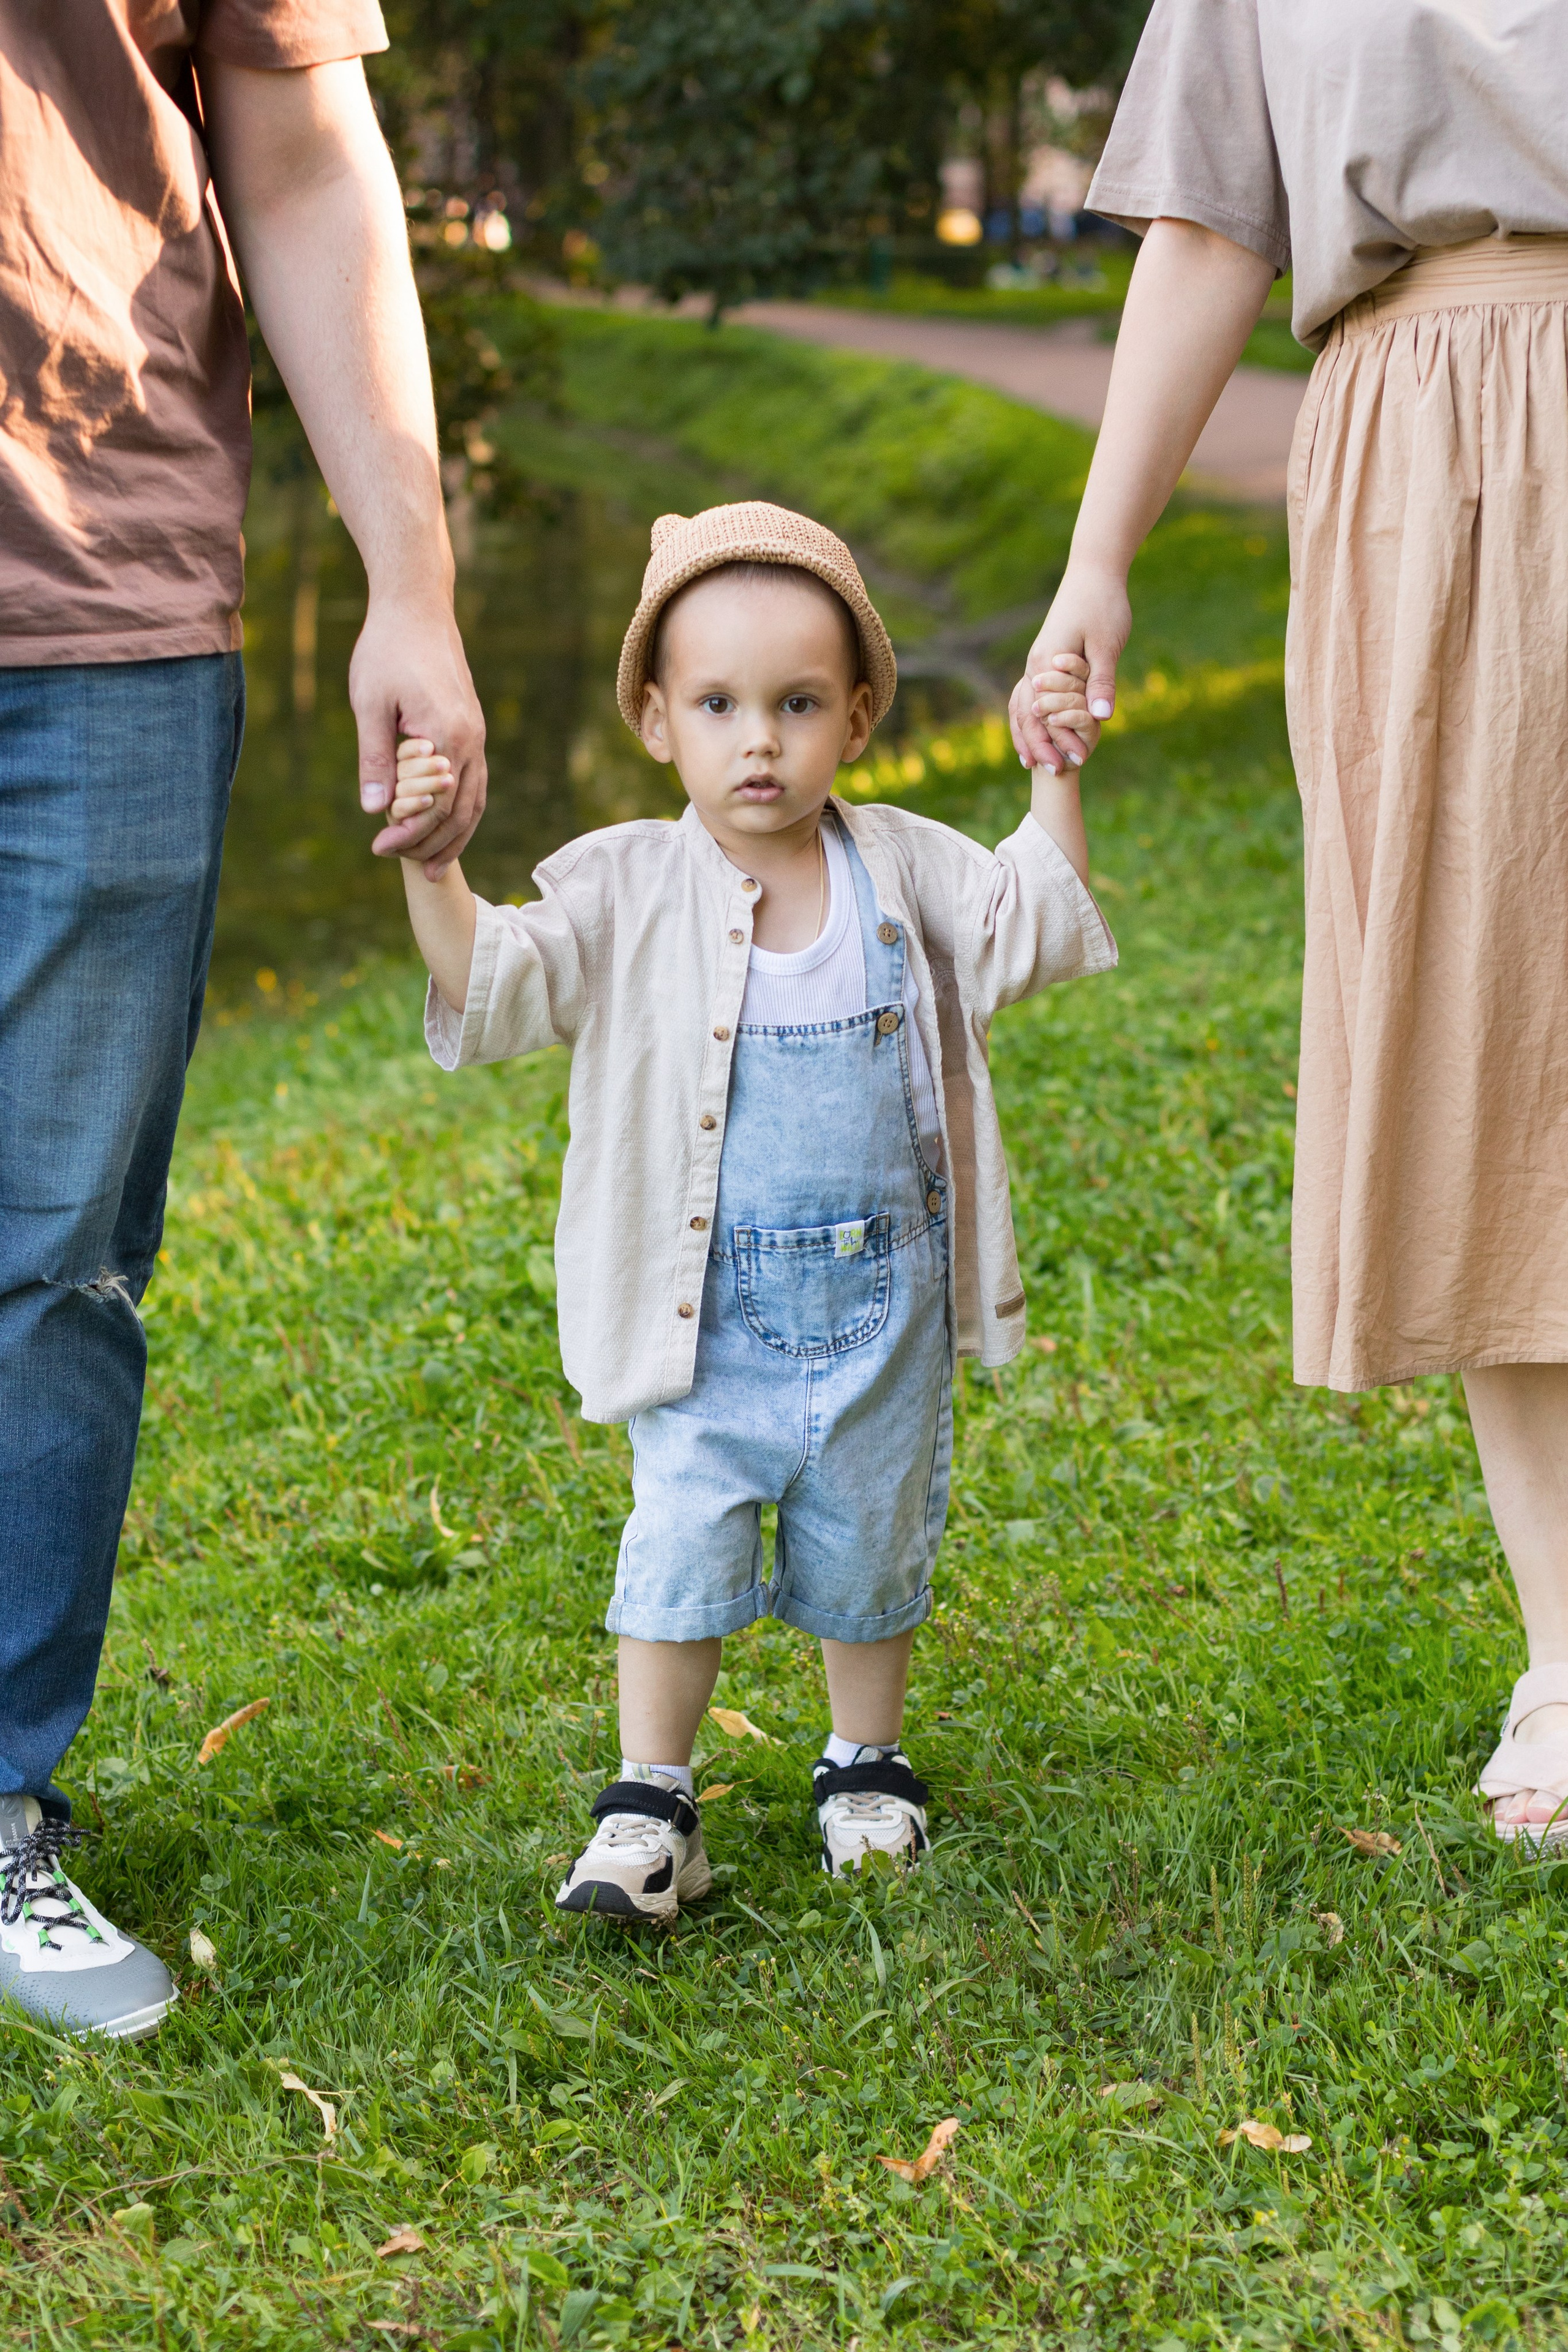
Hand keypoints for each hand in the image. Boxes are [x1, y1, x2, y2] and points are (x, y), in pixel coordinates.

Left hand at [352, 594, 486, 877]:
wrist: (417, 608)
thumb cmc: (387, 650)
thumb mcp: (370, 703)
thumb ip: (375, 758)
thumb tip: (375, 810)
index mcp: (448, 735)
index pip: (434, 805)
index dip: (408, 833)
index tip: (378, 848)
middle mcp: (471, 741)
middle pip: (459, 812)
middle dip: (429, 843)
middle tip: (396, 861)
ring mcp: (476, 736)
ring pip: (474, 802)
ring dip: (453, 837)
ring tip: (430, 866)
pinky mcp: (472, 730)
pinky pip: (474, 784)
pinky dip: (461, 812)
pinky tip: (444, 826)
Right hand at [1008, 568, 1130, 773]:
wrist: (1093, 571)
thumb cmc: (1103, 604)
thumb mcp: (1107, 645)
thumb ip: (1102, 682)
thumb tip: (1101, 718)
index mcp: (1047, 664)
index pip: (1046, 714)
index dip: (1058, 741)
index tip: (1073, 764)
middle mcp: (1035, 665)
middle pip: (1027, 715)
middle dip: (1039, 745)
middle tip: (1055, 772)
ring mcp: (1036, 661)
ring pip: (1021, 706)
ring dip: (1028, 734)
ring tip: (1033, 761)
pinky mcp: (1044, 657)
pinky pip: (1028, 695)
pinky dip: (1029, 716)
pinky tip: (1038, 729)